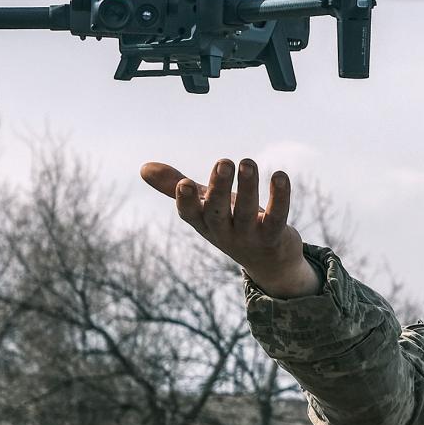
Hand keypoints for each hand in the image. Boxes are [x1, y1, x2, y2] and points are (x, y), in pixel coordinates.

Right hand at [140, 158, 319, 297]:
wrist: (269, 263)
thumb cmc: (231, 224)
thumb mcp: (204, 206)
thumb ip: (175, 186)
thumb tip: (143, 168)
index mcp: (203, 221)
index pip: (189, 214)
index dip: (186, 201)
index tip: (185, 184)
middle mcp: (223, 231)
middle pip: (217, 211)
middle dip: (219, 188)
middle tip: (224, 161)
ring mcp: (248, 236)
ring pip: (246, 212)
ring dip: (248, 187)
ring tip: (248, 162)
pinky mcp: (274, 236)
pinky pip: (277, 217)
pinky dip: (280, 198)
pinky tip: (280, 176)